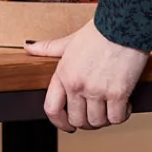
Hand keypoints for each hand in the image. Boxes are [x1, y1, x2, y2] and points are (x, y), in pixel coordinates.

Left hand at [27, 22, 149, 132]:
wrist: (122, 26)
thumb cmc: (97, 33)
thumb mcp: (68, 41)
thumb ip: (48, 48)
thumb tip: (28, 47)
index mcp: (62, 74)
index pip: (51, 108)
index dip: (59, 122)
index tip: (67, 125)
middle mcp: (77, 85)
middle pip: (77, 120)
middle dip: (86, 122)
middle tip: (94, 116)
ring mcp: (97, 90)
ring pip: (97, 122)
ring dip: (104, 120)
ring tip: (108, 109)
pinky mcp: (118, 93)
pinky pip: (117, 118)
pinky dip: (121, 116)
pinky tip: (123, 105)